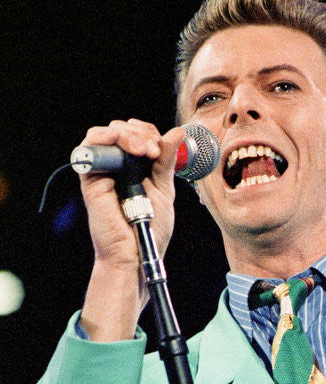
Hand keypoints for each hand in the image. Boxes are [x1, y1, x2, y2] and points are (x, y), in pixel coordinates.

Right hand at [78, 119, 185, 268]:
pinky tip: (127, 147)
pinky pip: (90, 147)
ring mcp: (102, 171)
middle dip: (141, 132)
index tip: (162, 148)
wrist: (137, 254)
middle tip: (154, 150)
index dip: (149, 134)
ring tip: (144, 149)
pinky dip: (107, 138)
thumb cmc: (150, 229)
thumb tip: (177, 133)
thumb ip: (166, 161)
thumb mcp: (164, 189)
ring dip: (127, 134)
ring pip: (105, 133)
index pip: (137, 135)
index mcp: (133, 168)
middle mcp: (115, 167)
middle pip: (121, 129)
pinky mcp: (90, 178)